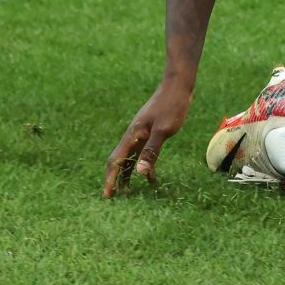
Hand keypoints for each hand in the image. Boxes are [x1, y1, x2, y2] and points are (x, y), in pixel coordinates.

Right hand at [102, 78, 192, 196]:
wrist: (177, 87)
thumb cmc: (171, 106)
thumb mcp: (163, 130)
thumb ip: (151, 150)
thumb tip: (139, 172)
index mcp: (133, 135)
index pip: (116, 161)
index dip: (110, 179)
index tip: (107, 195)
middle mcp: (133, 136)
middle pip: (119, 161)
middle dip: (115, 179)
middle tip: (113, 197)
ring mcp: (141, 134)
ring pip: (131, 158)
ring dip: (128, 174)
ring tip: (129, 192)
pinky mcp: (151, 133)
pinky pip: (143, 153)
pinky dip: (145, 166)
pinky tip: (151, 176)